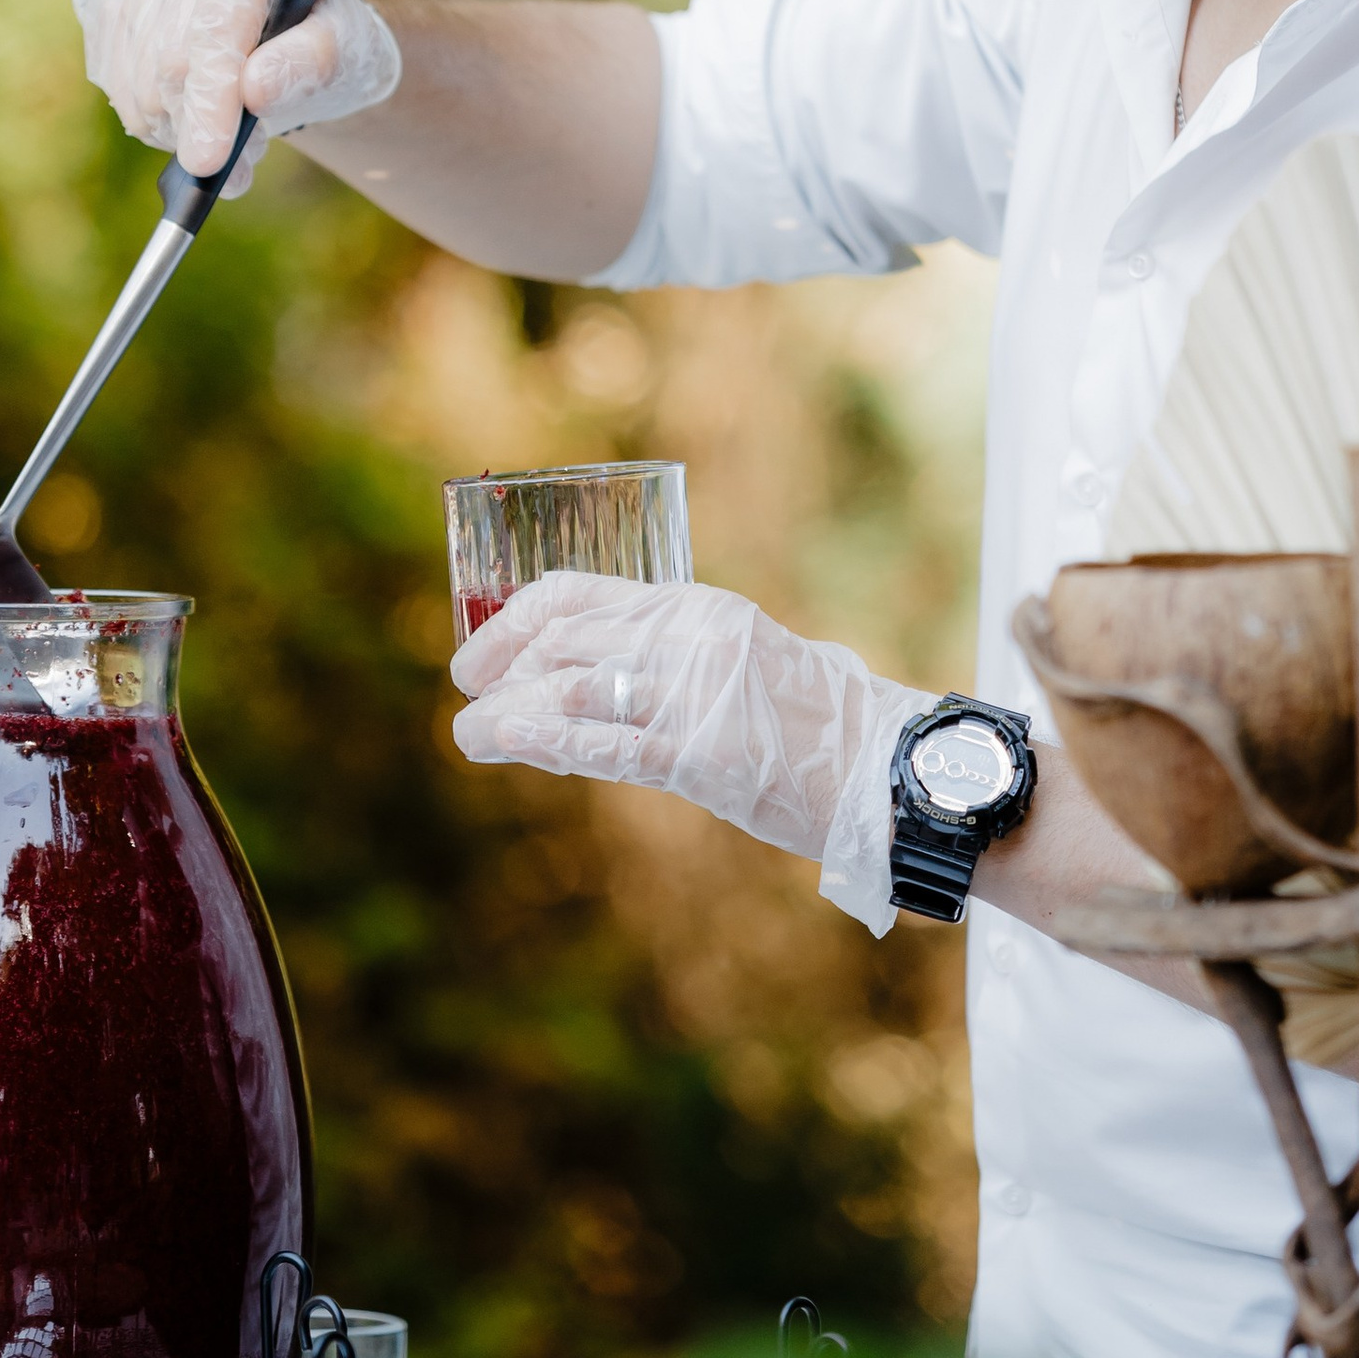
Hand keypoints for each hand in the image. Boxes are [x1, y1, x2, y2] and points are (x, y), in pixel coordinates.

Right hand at [74, 0, 400, 190]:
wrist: (297, 23)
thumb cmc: (328, 34)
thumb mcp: (347, 48)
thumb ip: (312, 63)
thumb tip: (254, 90)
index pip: (218, 22)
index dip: (211, 95)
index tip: (210, 161)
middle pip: (169, 58)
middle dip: (203, 125)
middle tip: (248, 155)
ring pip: (136, 79)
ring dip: (180, 129)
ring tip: (231, 133)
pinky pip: (113, 81)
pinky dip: (153, 119)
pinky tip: (194, 114)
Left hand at [450, 573, 930, 933]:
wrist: (889, 763)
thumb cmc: (821, 725)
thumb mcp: (744, 667)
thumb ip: (679, 663)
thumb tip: (604, 682)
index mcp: (697, 609)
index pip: (582, 594)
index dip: (518, 618)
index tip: (484, 649)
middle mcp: (689, 638)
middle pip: (566, 640)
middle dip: (504, 664)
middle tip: (469, 691)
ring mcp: (695, 693)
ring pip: (573, 690)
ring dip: (510, 711)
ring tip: (471, 732)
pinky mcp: (701, 753)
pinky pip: (605, 744)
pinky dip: (543, 741)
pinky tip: (502, 741)